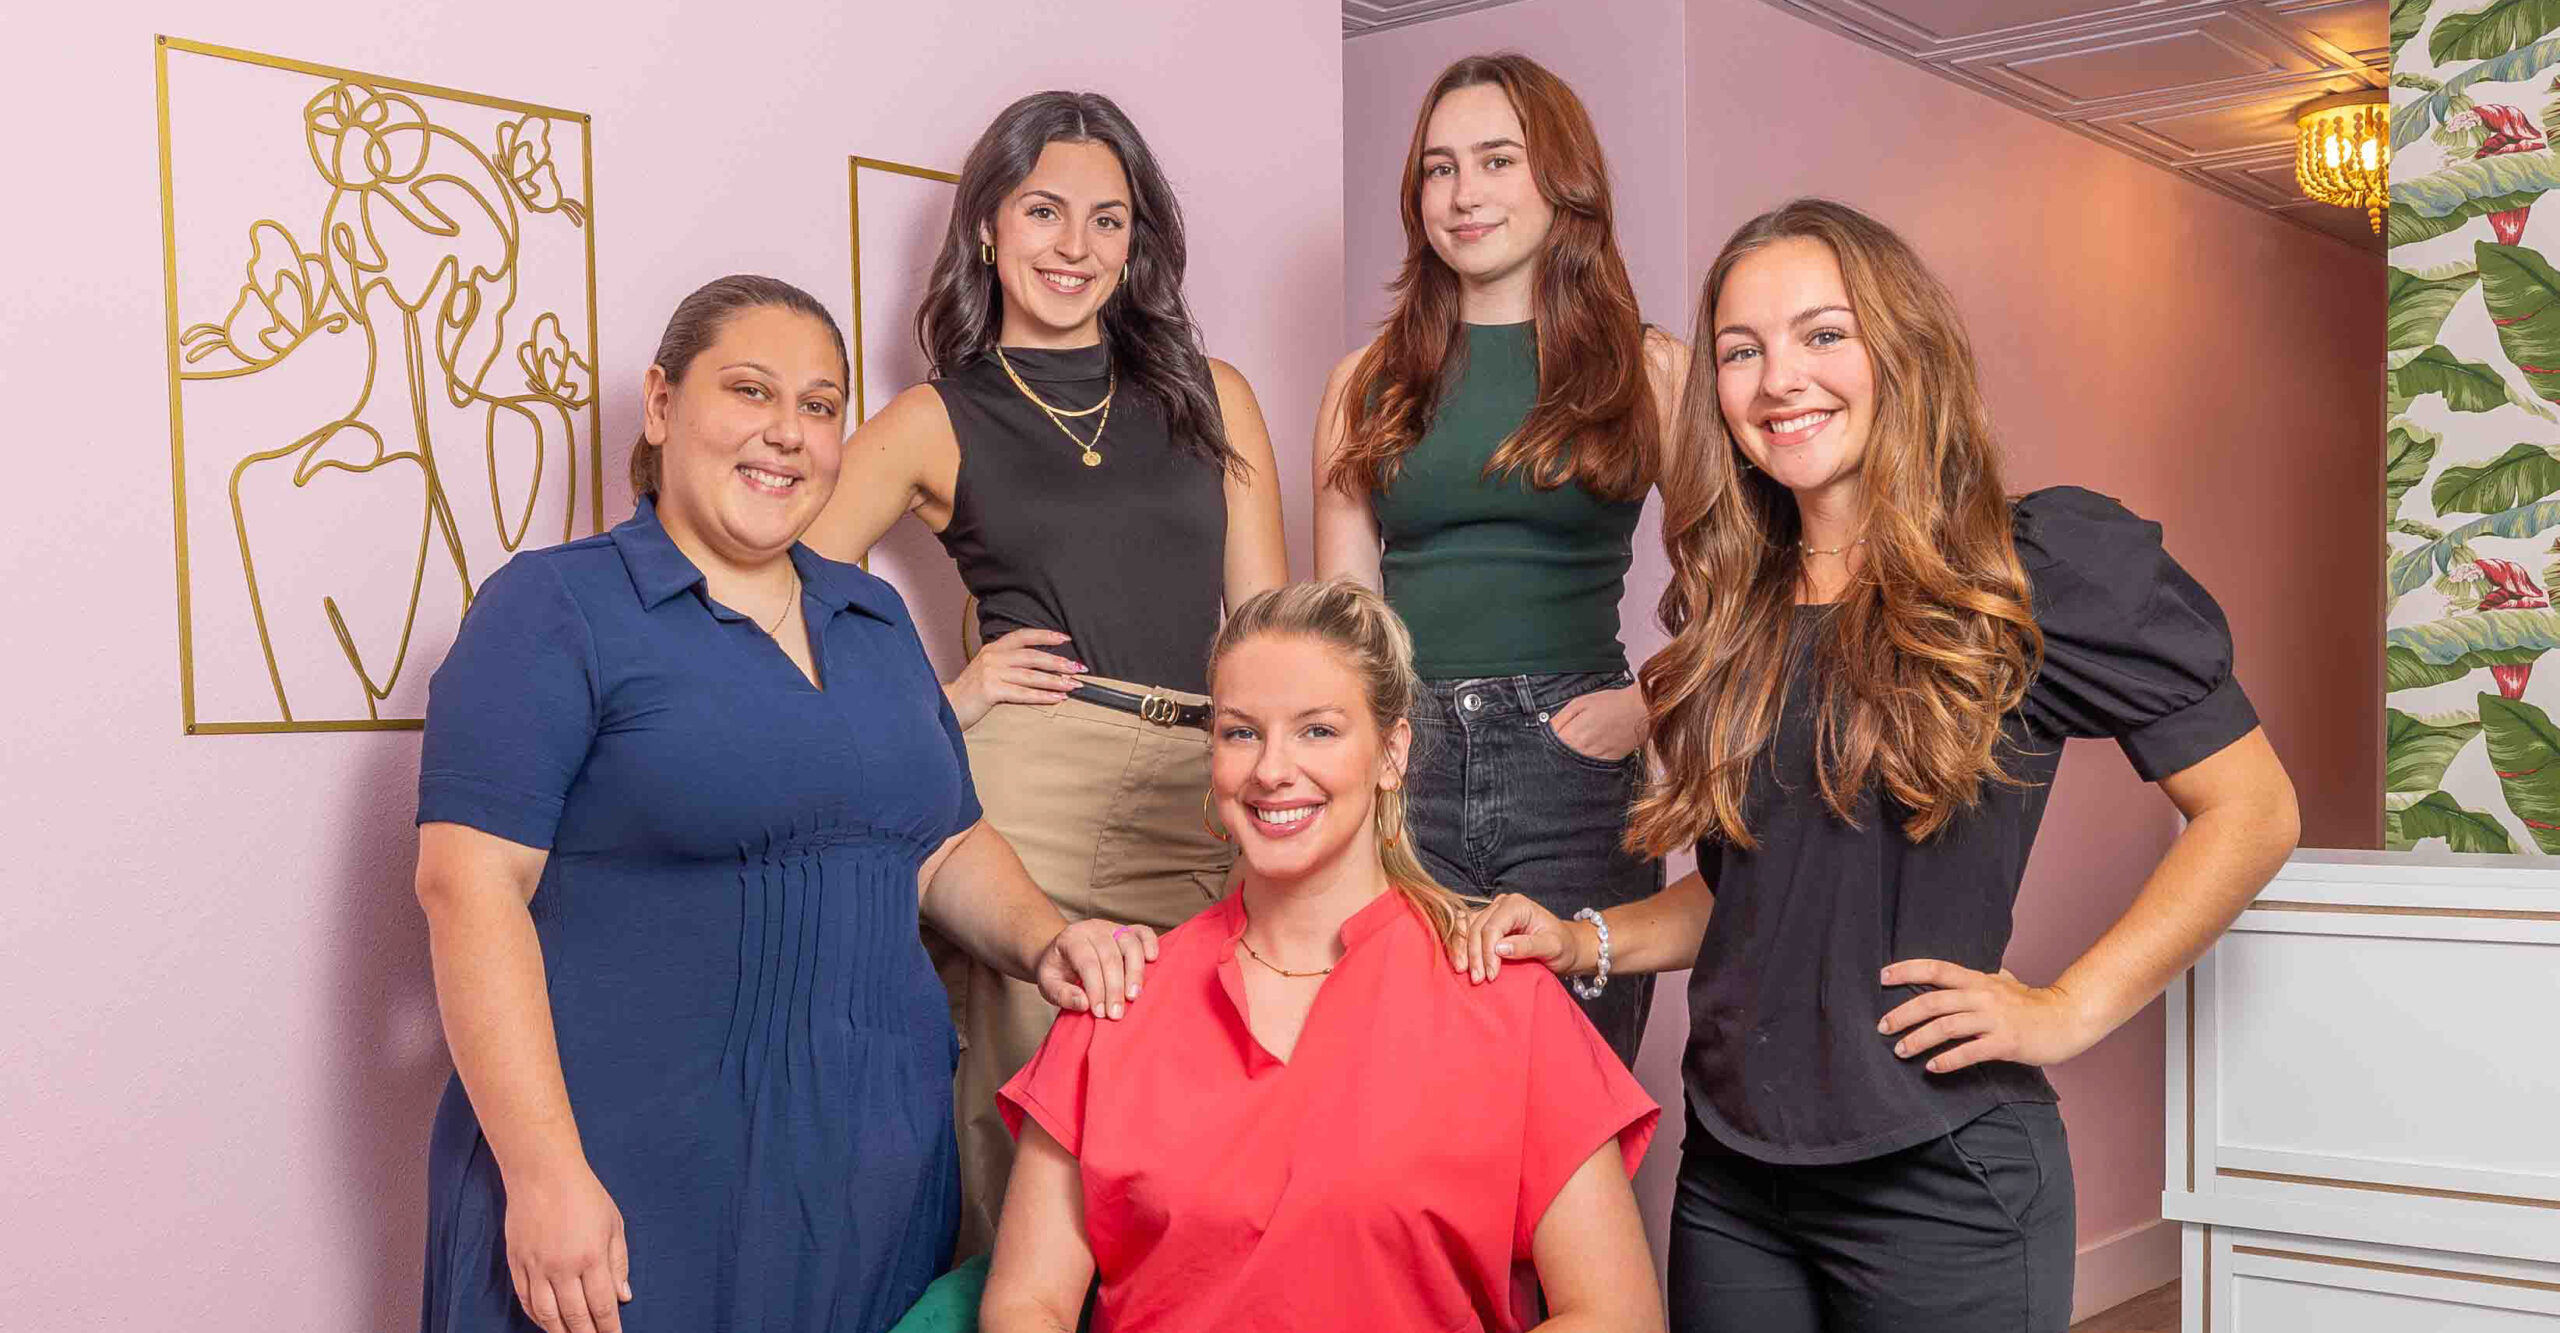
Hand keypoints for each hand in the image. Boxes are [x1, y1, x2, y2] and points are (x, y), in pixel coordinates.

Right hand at [504, 1160, 630, 1332]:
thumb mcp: (613, 1224)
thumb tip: (623, 1296)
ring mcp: (537, 1266)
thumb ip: (619, 1263)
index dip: (608, 1328)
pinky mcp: (517, 1263)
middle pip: (575, 1316)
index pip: (601, 1306)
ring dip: (560, 1332)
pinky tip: (546, 1322)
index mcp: (592, 1256)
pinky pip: (526, 1300)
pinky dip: (536, 1316)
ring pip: (547, 1315)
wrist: (543, 1173)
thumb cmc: (584, 1195)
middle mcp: (563, 1267)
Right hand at [948, 628, 1083, 729]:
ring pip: (1030, 675)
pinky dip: (1042, 696)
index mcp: (993, 649)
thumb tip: (1041, 666)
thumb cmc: (971, 691)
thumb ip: (1008, 663)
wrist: (947, 706)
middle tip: (1079, 668)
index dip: (1045, 636)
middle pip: (1032, 656)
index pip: (1023, 636)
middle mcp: (992, 657)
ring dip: (1055, 681)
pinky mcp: (989, 690)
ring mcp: (990, 673)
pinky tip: (1057, 698)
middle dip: (1058, 662)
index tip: (1065, 639)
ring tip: (1073, 685)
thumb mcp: (988, 669)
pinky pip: (1022, 693)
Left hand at [1036, 918, 1158, 1019]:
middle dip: (1115, 987)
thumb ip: (1062, 994)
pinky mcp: (1127, 930)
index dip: (1096, 988)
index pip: (1087, 962)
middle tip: (1116, 1014)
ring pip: (1129, 943)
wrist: (1061, 952)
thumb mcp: (1047, 985)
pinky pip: (1143, 932)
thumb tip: (1084, 1004)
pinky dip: (1151, 944)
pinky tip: (1153, 961)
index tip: (1100, 1013)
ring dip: (1135, 972)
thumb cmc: (1057, 971)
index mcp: (1070, 939)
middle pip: (1110, 955)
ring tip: (1133, 996)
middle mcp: (1093, 928)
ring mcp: (1111, 927)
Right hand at [1455, 892, 1578, 983]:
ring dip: (1462, 950)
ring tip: (1463, 972)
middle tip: (1477, 979)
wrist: (1566, 946)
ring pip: (1465, 927)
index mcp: (1517, 904)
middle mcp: (1501, 904)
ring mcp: (1491, 913)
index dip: (1487, 952)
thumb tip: (1499, 949)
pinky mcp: (1486, 924)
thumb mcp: (1552, 947)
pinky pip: (1465, 932)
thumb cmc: (1562, 946)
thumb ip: (1527, 946)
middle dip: (1474, 955)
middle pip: (1476, 927)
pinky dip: (1460, 947)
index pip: (1492, 927)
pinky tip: (1461, 963)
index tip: (1491, 976)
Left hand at [1547, 684, 1646, 762]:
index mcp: (1572, 736)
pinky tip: (1589, 753)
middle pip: (1560, 761)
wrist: (1639, 709)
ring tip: (1578, 746)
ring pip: (1574, 766)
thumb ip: (1559, 720)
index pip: (1549, 749)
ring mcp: (1596, 760)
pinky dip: (1586, 762)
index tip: (1546, 743)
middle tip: (1562, 744)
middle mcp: (1582, 751)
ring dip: (1571, 759)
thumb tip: (1545, 731)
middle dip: (1557, 754)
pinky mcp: (1608, 763)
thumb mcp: (1578, 703)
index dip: (1546, 745)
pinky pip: (1591, 768)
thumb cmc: (1610, 703)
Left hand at [1876, 960, 2100, 1073]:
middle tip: (1882, 1027)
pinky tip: (1932, 1067)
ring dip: (1919, 1039)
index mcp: (1979, 980)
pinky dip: (1948, 1060)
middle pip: (1933, 1001)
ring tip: (1901, 1051)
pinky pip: (1970, 1052)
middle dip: (1903, 1014)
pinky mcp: (2005, 1043)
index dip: (1907, 970)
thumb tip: (1963, 973)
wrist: (2067, 1019)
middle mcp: (1983, 996)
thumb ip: (1982, 978)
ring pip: (1946, 1026)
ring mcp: (1994, 1019)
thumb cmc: (2034, 1003)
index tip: (1882, 977)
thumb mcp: (2005, 982)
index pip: (1936, 969)